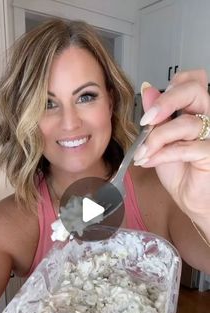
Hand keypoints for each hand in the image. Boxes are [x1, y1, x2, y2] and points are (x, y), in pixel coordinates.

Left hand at [135, 69, 209, 221]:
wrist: (191, 199)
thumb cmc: (181, 171)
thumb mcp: (162, 140)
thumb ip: (158, 116)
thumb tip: (148, 89)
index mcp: (198, 110)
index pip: (192, 80)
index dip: (172, 85)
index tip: (152, 106)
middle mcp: (209, 117)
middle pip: (194, 90)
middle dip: (165, 102)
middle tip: (146, 121)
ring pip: (185, 123)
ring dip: (156, 138)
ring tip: (142, 153)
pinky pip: (185, 147)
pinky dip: (162, 154)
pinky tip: (149, 161)